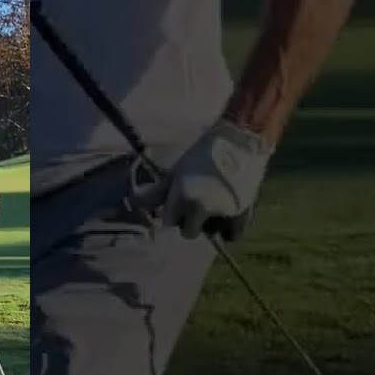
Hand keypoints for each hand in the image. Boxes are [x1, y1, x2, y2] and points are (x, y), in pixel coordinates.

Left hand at [159, 119, 273, 240]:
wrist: (240, 140)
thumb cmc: (203, 153)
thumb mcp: (176, 172)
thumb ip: (156, 193)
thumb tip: (131, 204)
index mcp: (183, 197)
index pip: (169, 221)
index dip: (173, 213)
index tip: (179, 203)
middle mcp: (201, 208)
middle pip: (188, 231)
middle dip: (189, 222)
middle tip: (195, 206)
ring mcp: (223, 212)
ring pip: (210, 232)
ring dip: (208, 225)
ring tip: (213, 206)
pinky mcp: (243, 212)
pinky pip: (232, 234)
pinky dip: (228, 231)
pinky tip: (225, 222)